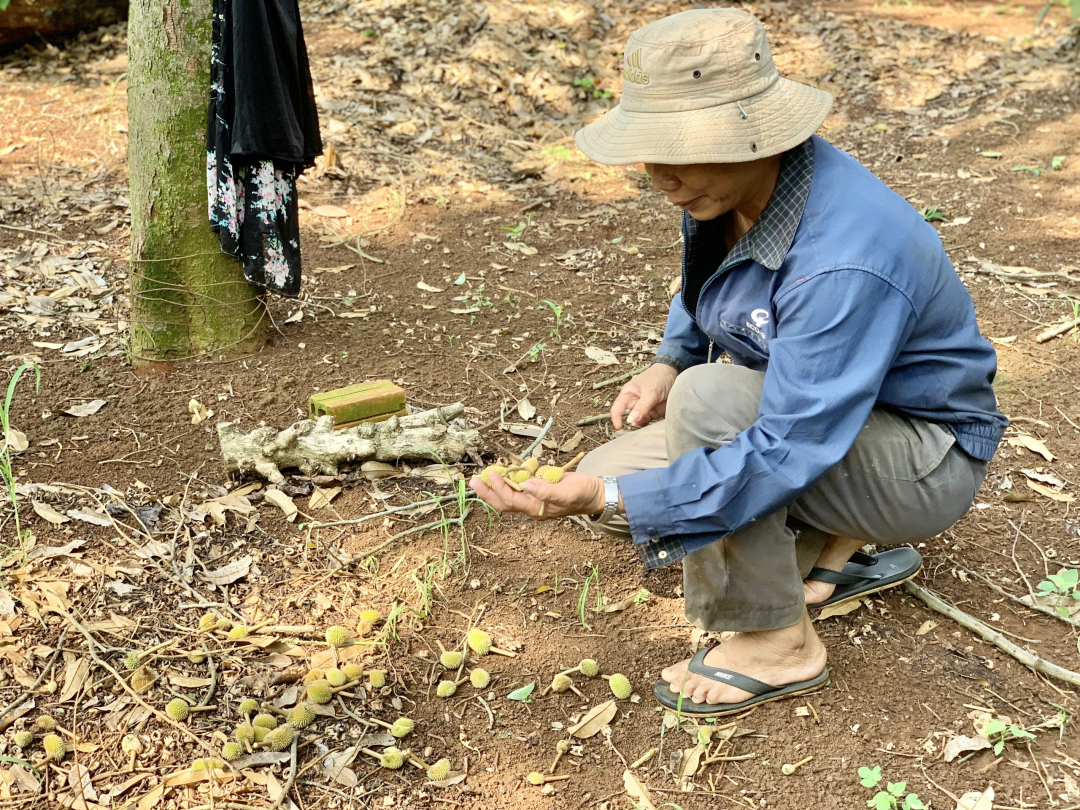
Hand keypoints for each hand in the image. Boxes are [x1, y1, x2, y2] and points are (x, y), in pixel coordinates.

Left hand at [469, 471, 603, 520]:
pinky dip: (510, 478)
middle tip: (472, 480)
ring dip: (495, 485)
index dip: (499, 488)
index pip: (511, 501)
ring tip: (483, 475)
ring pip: (509, 494)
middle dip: (487, 492)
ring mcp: (534, 498)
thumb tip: (526, 484)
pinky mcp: (538, 489)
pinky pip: (519, 485)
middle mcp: (531, 505)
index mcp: (536, 509)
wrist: (594, 493)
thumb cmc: (582, 494)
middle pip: (503, 502)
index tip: (492, 473)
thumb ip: (546, 491)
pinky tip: (504, 470)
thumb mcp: (567, 492)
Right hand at [610, 363, 677, 428]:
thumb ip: (641, 407)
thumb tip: (629, 420)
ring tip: (653, 411)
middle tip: (643, 417)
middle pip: (630, 417)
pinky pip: (650, 420)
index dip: (616, 419)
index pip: (617, 409)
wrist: (675, 373)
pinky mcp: (653, 411)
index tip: (620, 427)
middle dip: (635, 420)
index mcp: (628, 393)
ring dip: (645, 420)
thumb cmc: (659, 376)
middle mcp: (634, 401)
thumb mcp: (650, 392)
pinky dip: (653, 419)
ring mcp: (644, 407)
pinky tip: (657, 411)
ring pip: (640, 420)